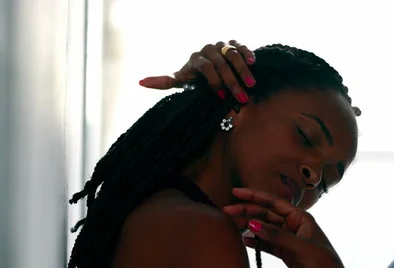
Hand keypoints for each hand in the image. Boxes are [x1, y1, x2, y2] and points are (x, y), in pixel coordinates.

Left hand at [138, 40, 255, 102]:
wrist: (209, 70)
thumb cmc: (193, 79)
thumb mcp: (179, 81)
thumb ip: (163, 82)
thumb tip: (139, 82)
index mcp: (195, 58)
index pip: (206, 67)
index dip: (214, 81)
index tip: (221, 97)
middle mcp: (208, 49)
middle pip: (221, 64)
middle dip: (231, 82)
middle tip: (241, 98)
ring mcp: (221, 45)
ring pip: (233, 55)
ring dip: (243, 71)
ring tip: (250, 85)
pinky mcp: (234, 44)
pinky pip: (242, 47)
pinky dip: (248, 54)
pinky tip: (254, 64)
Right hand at [223, 188, 349, 267]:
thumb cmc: (321, 261)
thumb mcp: (298, 246)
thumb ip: (274, 235)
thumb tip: (251, 224)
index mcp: (300, 217)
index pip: (272, 202)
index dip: (253, 196)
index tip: (236, 192)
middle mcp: (293, 224)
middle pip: (265, 214)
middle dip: (246, 211)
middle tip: (227, 211)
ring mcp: (288, 238)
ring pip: (263, 228)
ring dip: (248, 226)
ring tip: (230, 223)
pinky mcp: (284, 251)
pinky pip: (266, 243)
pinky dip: (254, 241)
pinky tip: (243, 239)